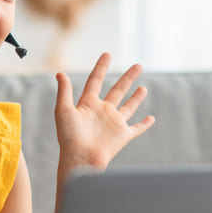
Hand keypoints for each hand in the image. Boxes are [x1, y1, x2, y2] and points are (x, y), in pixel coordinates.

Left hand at [54, 52, 154, 174]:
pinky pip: (136, 128)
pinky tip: (151, 118)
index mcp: (88, 104)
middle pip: (117, 90)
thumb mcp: (63, 110)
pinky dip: (145, 124)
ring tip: (143, 88)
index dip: (101, 67)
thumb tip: (60, 73)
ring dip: (136, 97)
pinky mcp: (122, 136)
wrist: (80, 159)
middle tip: (138, 65)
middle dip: (128, 78)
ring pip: (129, 107)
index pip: (96, 80)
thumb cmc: (69, 137)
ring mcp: (114, 123)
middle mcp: (103, 111)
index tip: (107, 54)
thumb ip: (64, 91)